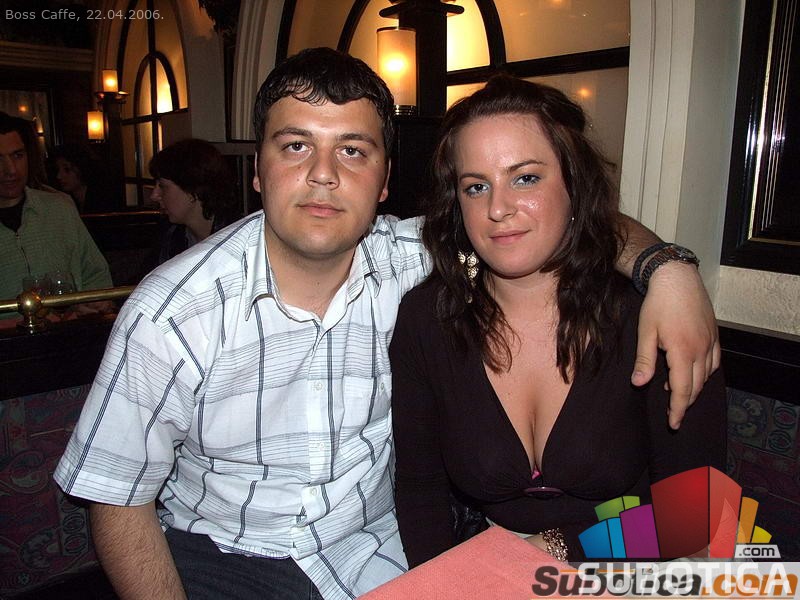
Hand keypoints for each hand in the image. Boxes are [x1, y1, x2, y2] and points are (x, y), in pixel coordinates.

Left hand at [632, 262, 720, 428]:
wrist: (677, 278)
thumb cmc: (658, 304)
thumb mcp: (645, 332)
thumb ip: (644, 360)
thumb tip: (639, 384)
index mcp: (683, 352)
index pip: (683, 390)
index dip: (678, 410)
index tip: (674, 424)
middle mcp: (701, 350)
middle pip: (697, 386)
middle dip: (685, 403)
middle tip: (673, 414)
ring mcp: (711, 342)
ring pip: (707, 375)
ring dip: (694, 388)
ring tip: (677, 394)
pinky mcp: (714, 334)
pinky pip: (714, 362)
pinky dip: (704, 373)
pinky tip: (693, 373)